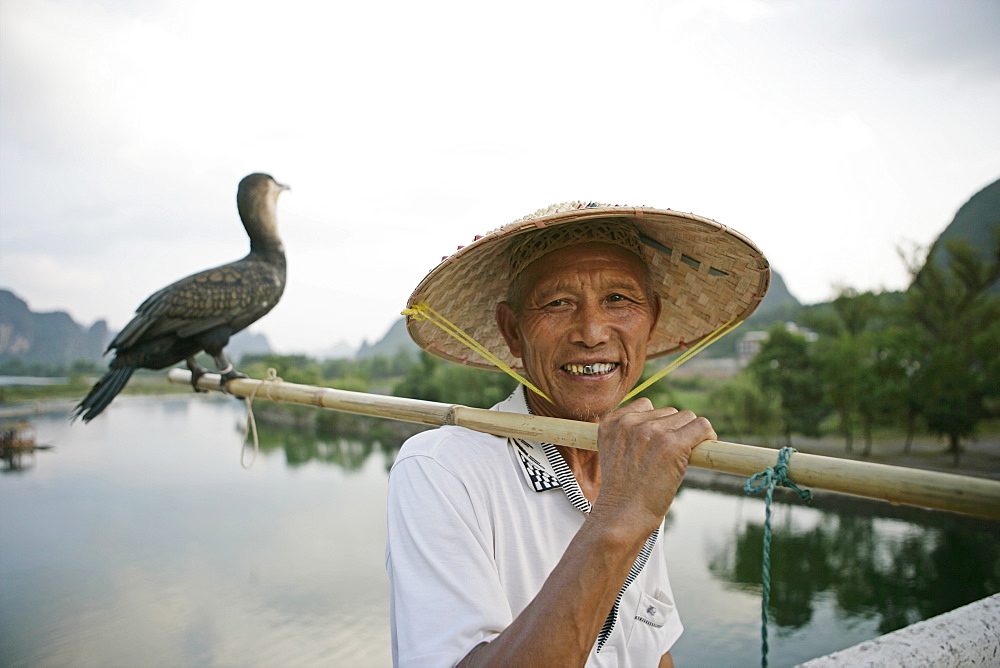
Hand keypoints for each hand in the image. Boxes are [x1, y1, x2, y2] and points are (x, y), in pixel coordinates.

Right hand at [592, 398, 716, 534]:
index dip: (658, 424)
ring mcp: (650, 431)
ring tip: (680, 460)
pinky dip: (707, 436)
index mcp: (611, 423)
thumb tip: (666, 425)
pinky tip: (704, 448)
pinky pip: (701, 427)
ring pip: (686, 418)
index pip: (646, 406)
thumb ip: (631, 435)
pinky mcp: (671, 444)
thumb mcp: (615, 454)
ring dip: (689, 436)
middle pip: (669, 412)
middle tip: (670, 458)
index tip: (659, 444)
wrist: (622, 515)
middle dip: (674, 431)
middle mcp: (630, 422)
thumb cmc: (623, 493)